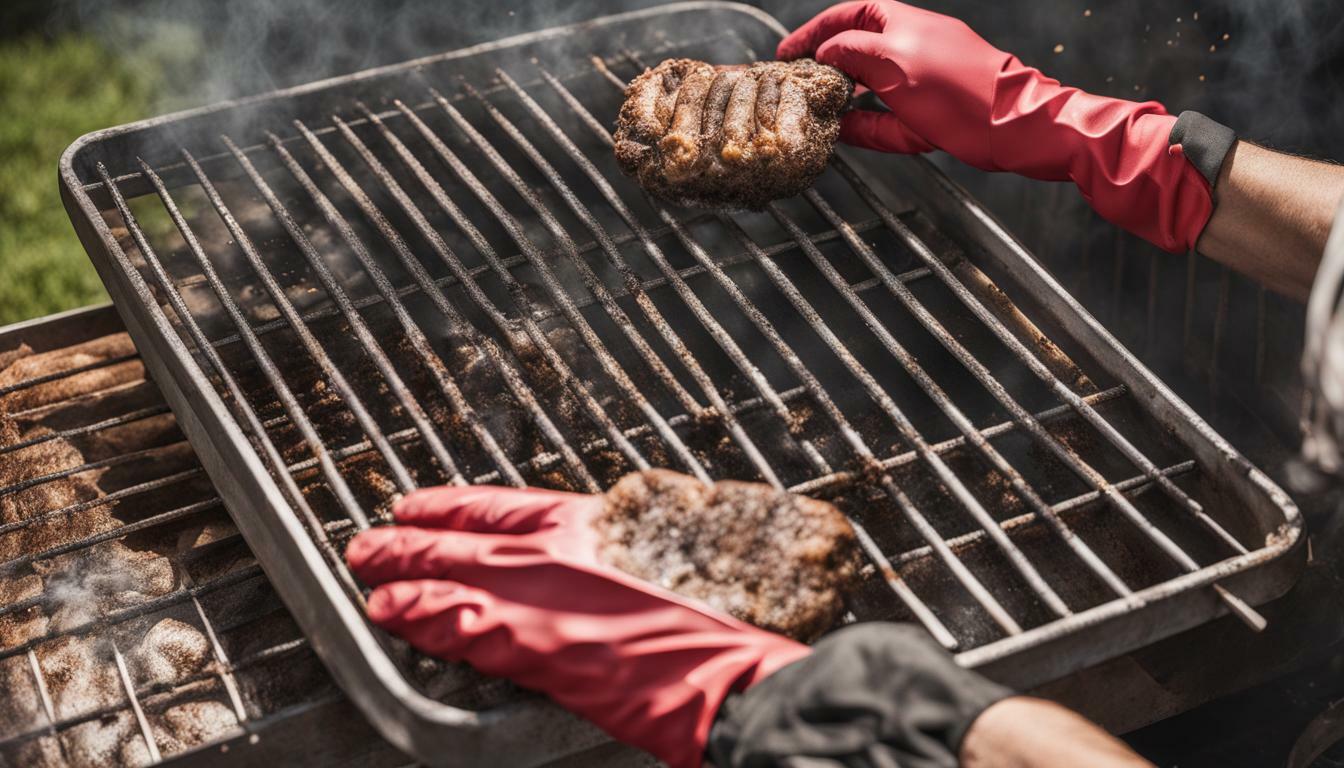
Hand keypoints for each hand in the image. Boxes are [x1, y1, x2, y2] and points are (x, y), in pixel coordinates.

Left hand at [345, 486, 809, 767]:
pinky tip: (390, 614)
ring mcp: (545, 595)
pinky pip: (462, 626)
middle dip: (412, 539)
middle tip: (370, 540)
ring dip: (403, 571)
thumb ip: (619, 563)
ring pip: (452, 573)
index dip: (454, 504)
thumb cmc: (719, 619)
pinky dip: (421, 618)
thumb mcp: (671, 563)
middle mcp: (562, 550)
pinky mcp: (536, 644)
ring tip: (366, 569)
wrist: (734, 671)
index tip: (418, 505)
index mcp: (596, 524)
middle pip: (467, 536)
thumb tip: (596, 570)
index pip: (506, 505)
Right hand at [779, 0, 1214, 252]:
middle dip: (823, 70)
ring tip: (814, 114)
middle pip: (855, 54)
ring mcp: (920, 84)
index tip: (786, 54)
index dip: (813, 33)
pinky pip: (887, 121)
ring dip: (841, 102)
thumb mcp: (895, 63)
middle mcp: (909, 50)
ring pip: (868, 90)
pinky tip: (847, 135)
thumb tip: (823, 54)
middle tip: (793, 88)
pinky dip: (866, 127)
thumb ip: (853, 53)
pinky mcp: (930, 118)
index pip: (847, 17)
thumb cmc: (964, 90)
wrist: (1018, 127)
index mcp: (902, 25)